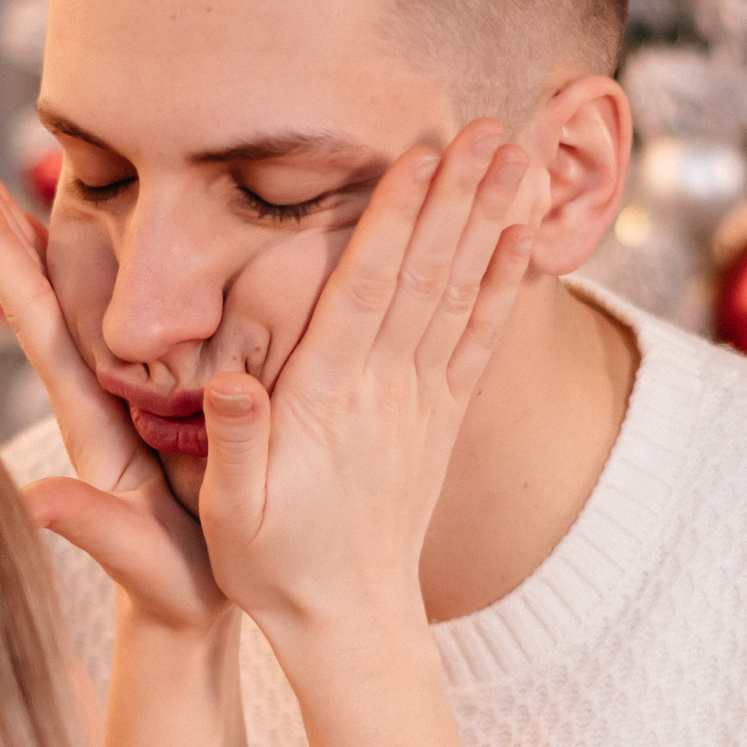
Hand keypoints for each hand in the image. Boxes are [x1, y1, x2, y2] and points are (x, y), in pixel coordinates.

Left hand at [0, 130, 223, 633]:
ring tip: (19, 155)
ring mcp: (122, 388)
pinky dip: (111, 258)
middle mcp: (94, 386)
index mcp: (89, 410)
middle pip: (34, 282)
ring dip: (39, 222)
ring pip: (74, 288)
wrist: (193, 611)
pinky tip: (110, 223)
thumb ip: (90, 526)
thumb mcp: (136, 557)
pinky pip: (128, 311)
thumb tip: (29, 497)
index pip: (33, 311)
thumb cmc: (174, 586)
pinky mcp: (160, 395)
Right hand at [193, 119, 532, 649]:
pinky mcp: (441, 417)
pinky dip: (504, 283)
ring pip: (460, 295)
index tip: (415, 159)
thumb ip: (231, 442)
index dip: (393, 223)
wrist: (346, 620)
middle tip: (486, 127)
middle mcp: (385, 392)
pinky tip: (521, 235)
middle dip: (456, 198)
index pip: (364, 294)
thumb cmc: (270, 561)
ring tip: (514, 155)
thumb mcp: (228, 512)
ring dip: (488, 222)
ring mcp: (421, 402)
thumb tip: (225, 384)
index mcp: (326, 401)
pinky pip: (480, 339)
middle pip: (425, 278)